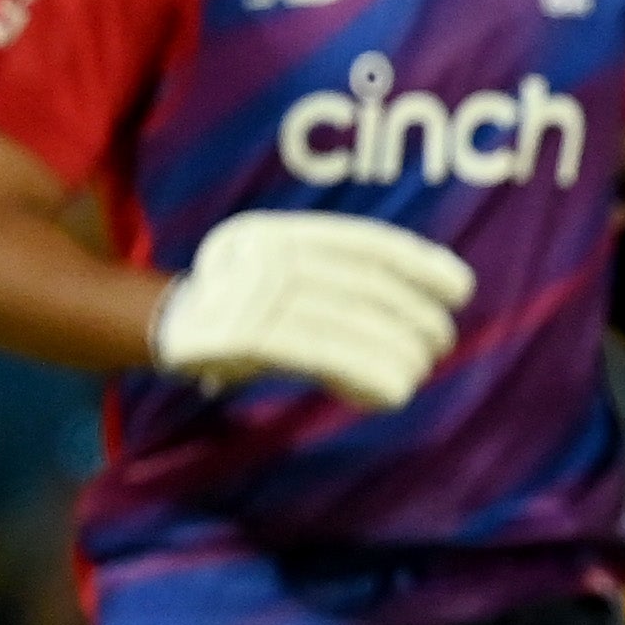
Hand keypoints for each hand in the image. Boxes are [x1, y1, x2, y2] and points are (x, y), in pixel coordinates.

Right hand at [147, 210, 474, 408]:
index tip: (460, 287)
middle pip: (364, 286)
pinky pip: (324, 355)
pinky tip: (392, 390)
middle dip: (415, 315)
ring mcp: (251, 297)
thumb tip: (420, 299)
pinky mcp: (245, 340)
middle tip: (440, 339)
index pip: (364, 244)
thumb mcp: (280, 270)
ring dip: (397, 352)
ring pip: (350, 324)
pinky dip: (366, 373)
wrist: (165, 330)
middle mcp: (266, 257)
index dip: (419, 263)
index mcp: (281, 234)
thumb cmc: (242, 304)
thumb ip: (335, 273)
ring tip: (418, 368)